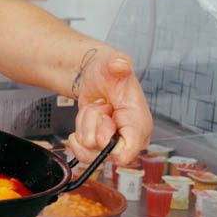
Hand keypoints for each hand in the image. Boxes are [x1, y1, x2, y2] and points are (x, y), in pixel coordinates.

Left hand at [67, 51, 150, 170]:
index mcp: (140, 124)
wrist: (96, 77)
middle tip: (102, 106)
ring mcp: (116, 146)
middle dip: (93, 125)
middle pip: (102, 151)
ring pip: (88, 151)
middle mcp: (131, 139)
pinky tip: (84, 121)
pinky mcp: (102, 149)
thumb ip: (118, 63)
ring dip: (84, 127)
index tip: (105, 117)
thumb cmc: (108, 72)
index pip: (125, 153)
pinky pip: (82, 154)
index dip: (107, 141)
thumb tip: (120, 63)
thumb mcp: (112, 63)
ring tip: (95, 110)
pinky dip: (76, 137)